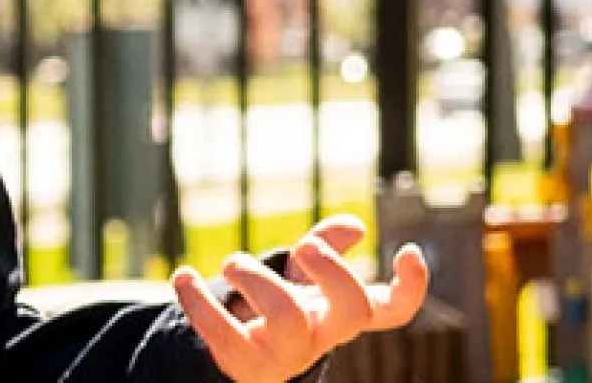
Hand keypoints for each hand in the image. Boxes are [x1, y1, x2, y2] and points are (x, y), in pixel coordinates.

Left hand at [170, 216, 431, 382]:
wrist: (237, 362)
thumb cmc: (278, 311)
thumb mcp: (303, 278)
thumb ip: (326, 245)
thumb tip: (354, 227)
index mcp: (341, 313)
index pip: (393, 309)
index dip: (410, 286)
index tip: (405, 251)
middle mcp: (321, 336)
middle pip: (351, 310)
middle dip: (334, 271)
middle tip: (305, 246)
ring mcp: (284, 355)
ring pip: (288, 320)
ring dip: (258, 280)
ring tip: (230, 262)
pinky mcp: (242, 365)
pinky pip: (224, 336)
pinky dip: (198, 302)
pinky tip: (180, 276)